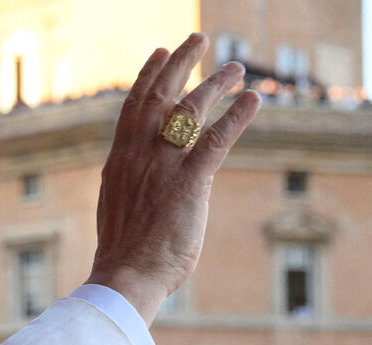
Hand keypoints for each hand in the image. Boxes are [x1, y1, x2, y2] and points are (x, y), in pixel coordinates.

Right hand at [86, 33, 261, 324]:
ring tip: (237, 68)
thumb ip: (130, 182)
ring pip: (191, 110)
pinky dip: (237, 116)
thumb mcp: (117, 207)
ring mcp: (163, 167)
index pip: (133, 105)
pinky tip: (254, 99)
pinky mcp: (189, 183)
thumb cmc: (123, 254)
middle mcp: (138, 155)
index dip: (148, 75)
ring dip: (216, 83)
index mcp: (119, 160)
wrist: (124, 277)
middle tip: (199, 40)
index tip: (160, 53)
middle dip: (181, 63)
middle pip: (161, 95)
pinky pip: (217, 139)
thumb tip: (136, 177)